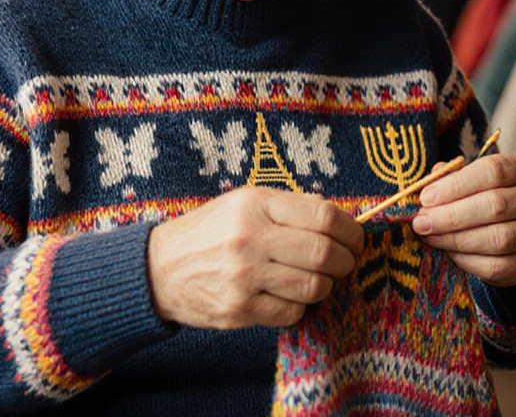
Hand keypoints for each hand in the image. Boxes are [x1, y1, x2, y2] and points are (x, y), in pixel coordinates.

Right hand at [146, 186, 364, 328]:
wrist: (160, 268)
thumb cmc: (210, 232)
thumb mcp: (244, 203)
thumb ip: (289, 207)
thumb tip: (338, 219)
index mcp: (255, 205)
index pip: (323, 216)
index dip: (350, 229)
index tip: (356, 237)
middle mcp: (251, 239)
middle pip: (324, 253)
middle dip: (346, 260)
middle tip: (346, 261)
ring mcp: (245, 277)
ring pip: (313, 286)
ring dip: (326, 285)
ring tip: (318, 278)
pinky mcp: (240, 310)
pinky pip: (292, 312)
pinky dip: (300, 306)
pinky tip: (290, 295)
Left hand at [411, 153, 515, 286]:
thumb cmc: (485, 195)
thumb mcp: (473, 178)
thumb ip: (452, 177)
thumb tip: (429, 183)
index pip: (493, 172)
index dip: (456, 185)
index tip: (426, 198)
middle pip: (496, 206)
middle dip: (452, 216)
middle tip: (421, 223)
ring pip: (499, 239)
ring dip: (457, 240)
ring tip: (431, 237)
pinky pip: (499, 266)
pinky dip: (468, 261)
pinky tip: (450, 253)